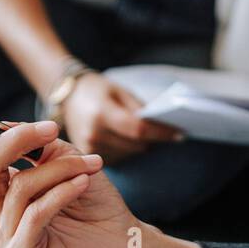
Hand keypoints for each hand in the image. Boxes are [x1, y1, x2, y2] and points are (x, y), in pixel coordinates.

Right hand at [0, 105, 143, 247]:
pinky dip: (62, 192)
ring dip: (60, 168)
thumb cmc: (93, 201)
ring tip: (90, 165)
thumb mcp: (64, 159)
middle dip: (18, 141)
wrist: (123, 241)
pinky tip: (84, 183)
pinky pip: (35, 213)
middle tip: (52, 129)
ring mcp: (5, 238)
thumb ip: (33, 144)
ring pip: (19, 187)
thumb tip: (3, 125)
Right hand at [62, 71, 182, 164]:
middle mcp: (94, 134)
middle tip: (169, 130)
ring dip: (142, 145)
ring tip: (145, 132)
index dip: (161, 133)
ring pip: (130, 153)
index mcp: (101, 114)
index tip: (180, 134)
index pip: (138, 130)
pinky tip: (128, 138)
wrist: (68, 96)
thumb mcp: (120, 91)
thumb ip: (139, 110)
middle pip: (136, 144)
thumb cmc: (97, 90)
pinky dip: (128, 149)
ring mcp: (89, 148)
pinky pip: (119, 157)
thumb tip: (162, 126)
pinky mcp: (88, 156)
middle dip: (154, 138)